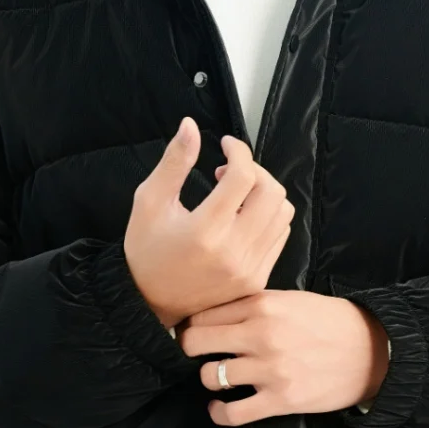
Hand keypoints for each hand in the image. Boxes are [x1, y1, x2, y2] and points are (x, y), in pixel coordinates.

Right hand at [123, 119, 294, 327]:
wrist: (150, 303)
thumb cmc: (146, 250)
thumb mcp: (150, 201)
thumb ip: (174, 162)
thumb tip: (191, 125)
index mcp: (205, 230)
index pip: (243, 176)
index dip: (239, 151)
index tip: (226, 146)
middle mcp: (233, 251)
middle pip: (271, 192)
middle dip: (255, 170)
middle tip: (231, 170)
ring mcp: (249, 268)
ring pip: (282, 212)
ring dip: (264, 192)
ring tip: (237, 194)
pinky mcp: (257, 279)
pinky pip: (280, 236)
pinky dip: (268, 216)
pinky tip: (243, 216)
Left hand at [177, 289, 390, 426]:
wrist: (372, 351)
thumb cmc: (332, 323)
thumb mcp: (291, 300)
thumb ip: (254, 305)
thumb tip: (215, 314)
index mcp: (263, 306)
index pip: (204, 314)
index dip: (192, 324)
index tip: (192, 331)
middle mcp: (261, 335)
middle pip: (196, 343)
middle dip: (190, 349)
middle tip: (197, 354)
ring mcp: (270, 370)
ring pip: (210, 376)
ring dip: (209, 379)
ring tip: (218, 378)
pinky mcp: (281, 400)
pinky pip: (233, 413)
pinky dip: (219, 413)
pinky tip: (219, 407)